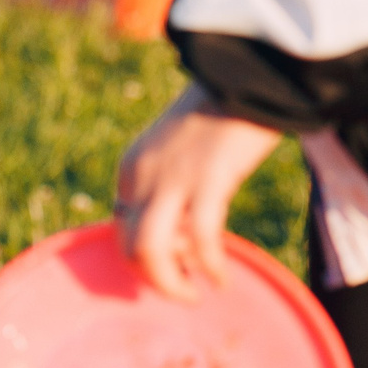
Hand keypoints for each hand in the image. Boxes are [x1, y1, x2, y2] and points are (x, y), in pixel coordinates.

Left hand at [114, 83, 284, 298]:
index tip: (170, 268)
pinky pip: (199, 240)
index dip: (141, 257)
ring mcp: (172, 178)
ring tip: (194, 295)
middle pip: (129, 246)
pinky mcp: (208, 180)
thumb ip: (170, 182)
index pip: (120, 227)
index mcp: (132, 167)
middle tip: (183, 291)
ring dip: (169, 284)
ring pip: (150, 251)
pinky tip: (221, 280)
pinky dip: (209, 266)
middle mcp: (143, 176)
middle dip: (154, 278)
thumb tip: (182, 230)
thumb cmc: (223, 112)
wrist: (248, 72)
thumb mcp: (179, 149)